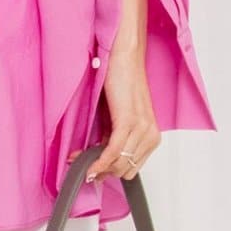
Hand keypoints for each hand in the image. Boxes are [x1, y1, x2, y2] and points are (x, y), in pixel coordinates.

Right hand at [85, 45, 160, 182]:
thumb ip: (113, 139)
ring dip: (97, 166)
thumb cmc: (121, 83)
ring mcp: (142, 129)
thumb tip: (98, 159)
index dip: (110, 172)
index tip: (91, 169)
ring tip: (79, 159)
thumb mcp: (118, 118)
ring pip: (119, 164)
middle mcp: (151, 135)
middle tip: (83, 164)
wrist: (124, 58)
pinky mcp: (129, 121)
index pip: (132, 168)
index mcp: (152, 136)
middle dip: (102, 171)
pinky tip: (87, 163)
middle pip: (125, 170)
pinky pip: (113, 151)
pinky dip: (99, 160)